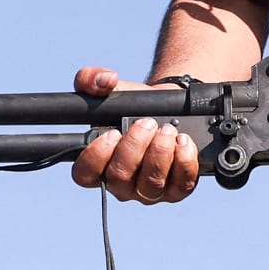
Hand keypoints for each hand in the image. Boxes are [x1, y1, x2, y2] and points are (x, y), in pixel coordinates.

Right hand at [68, 65, 200, 203]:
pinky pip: (181, 185)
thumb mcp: (112, 89)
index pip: (84, 175)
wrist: (170, 109)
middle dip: (134, 147)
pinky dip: (184, 162)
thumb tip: (104, 80)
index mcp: (99, 164)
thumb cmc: (135, 106)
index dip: (96, 156)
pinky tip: (184, 142)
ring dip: (159, 154)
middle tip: (148, 123)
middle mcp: (121, 183)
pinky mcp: (177, 189)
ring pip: (150, 185)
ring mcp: (149, 190)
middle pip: (119, 178)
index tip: (113, 132)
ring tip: (167, 129)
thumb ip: (92, 79)